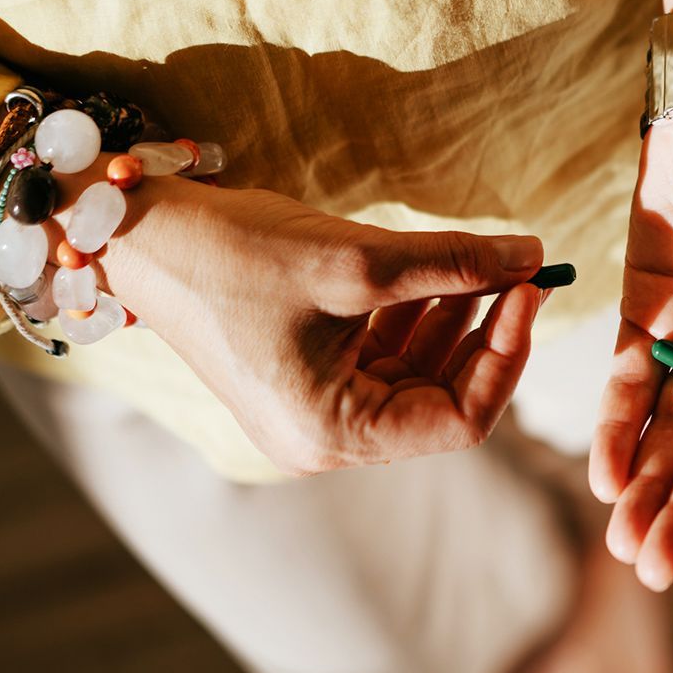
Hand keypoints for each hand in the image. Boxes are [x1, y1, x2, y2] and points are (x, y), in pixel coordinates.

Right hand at [64, 159, 545, 473]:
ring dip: (456, 318)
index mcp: (333, 434)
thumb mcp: (357, 260)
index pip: (461, 421)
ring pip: (418, 371)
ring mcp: (317, 407)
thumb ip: (454, 264)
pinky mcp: (309, 372)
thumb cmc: (233, 254)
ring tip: (486, 263)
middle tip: (521, 270)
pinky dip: (418, 314)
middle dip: (486, 332)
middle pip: (443, 397)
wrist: (138, 235)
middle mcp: (326, 437)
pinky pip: (385, 353)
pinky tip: (441, 272)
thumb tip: (534, 256)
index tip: (529, 289)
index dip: (506, 355)